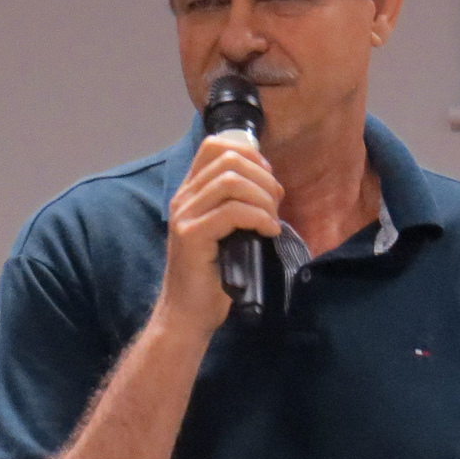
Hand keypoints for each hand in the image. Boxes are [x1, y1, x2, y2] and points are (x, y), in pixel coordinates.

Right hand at [157, 134, 282, 335]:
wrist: (188, 313)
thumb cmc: (213, 275)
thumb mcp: (227, 231)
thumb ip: (237, 205)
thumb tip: (271, 186)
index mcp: (191, 191)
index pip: (215, 145)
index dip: (249, 153)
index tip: (268, 179)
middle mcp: (183, 198)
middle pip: (228, 159)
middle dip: (263, 177)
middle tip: (276, 203)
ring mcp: (185, 216)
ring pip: (231, 181)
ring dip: (262, 197)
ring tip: (271, 220)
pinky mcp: (191, 236)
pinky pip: (232, 212)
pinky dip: (259, 217)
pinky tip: (268, 232)